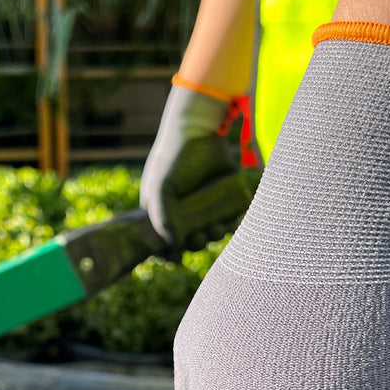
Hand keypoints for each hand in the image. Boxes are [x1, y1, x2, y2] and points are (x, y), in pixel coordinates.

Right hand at [140, 84, 251, 249]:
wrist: (197, 131)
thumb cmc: (172, 161)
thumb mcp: (159, 191)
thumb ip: (162, 220)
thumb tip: (177, 247)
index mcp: (164, 210)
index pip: (166, 239)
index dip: (171, 252)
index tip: (177, 257)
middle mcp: (186, 208)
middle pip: (192, 237)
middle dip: (197, 243)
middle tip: (200, 237)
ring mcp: (206, 202)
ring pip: (212, 229)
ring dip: (215, 235)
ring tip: (217, 228)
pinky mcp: (226, 194)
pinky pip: (230, 216)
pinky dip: (231, 223)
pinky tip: (229, 223)